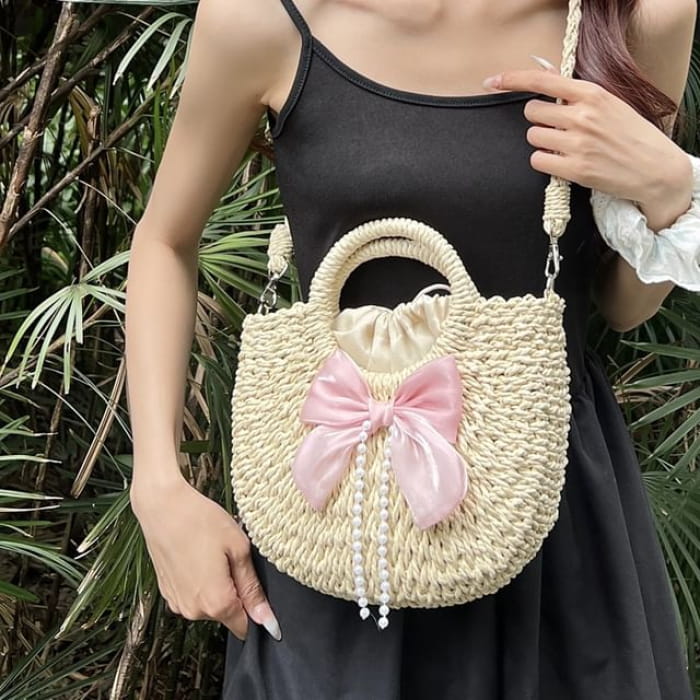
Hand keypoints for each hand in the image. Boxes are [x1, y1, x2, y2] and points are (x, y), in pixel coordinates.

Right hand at [129, 474, 281, 641]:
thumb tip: (266, 619)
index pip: (244, 626)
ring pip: (210, 605)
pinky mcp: (167, 592)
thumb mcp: (238, 548)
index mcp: (216, 602)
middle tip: (232, 558)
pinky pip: (193, 595)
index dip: (256, 610)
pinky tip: (199, 556)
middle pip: (228, 614)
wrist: (163, 506)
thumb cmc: (201, 521)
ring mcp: (177, 602)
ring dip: (217, 586)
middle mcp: (194, 610)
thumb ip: (252, 587)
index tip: (255, 586)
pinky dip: (200, 581)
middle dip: (236, 592)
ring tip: (213, 554)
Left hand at [481, 57, 691, 209]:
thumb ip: (577, 95)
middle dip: (539, 120)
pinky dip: (544, 161)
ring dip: (541, 142)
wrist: (654, 168)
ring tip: (562, 146)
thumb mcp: (609, 103)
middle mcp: (582, 116)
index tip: (493, 82)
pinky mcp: (574, 169)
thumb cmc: (630, 134)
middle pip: (532, 112)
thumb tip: (543, 79)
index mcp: (592, 94)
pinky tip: (561, 161)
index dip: (513, 80)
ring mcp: (577, 143)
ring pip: (532, 137)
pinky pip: (537, 160)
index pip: (543, 81)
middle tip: (557, 128)